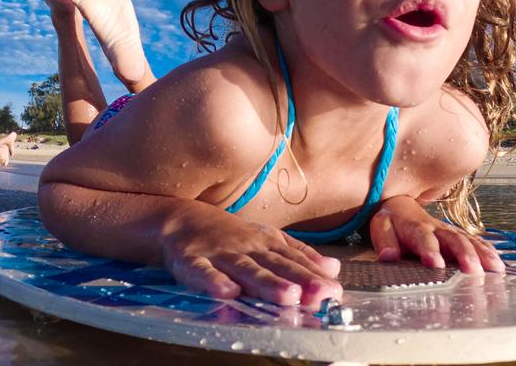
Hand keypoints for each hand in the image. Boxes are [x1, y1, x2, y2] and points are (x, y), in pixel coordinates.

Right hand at [160, 205, 341, 306]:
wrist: (181, 219)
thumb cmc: (230, 235)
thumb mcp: (267, 238)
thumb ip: (299, 254)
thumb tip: (333, 268)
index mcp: (265, 244)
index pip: (293, 260)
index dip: (314, 275)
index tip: (334, 289)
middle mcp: (246, 248)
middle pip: (275, 265)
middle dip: (298, 279)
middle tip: (320, 293)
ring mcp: (220, 255)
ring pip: (246, 270)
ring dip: (267, 283)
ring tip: (288, 296)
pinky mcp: (192, 262)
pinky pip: (203, 273)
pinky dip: (214, 282)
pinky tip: (227, 292)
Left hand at [368, 195, 503, 273]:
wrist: (401, 206)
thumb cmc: (392, 223)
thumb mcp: (381, 229)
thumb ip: (385, 243)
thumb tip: (389, 256)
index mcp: (416, 228)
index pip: (424, 238)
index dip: (429, 250)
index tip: (435, 264)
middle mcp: (437, 228)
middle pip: (453, 240)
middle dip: (464, 254)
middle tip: (473, 271)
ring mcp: (450, 231)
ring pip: (468, 240)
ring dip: (482, 254)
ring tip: (495, 269)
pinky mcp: (458, 236)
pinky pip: (476, 241)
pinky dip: (488, 251)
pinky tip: (498, 263)